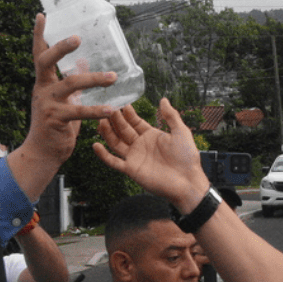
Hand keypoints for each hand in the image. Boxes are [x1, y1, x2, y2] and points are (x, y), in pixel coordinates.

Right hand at [7, 14, 119, 201]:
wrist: (43, 153)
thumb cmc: (55, 126)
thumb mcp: (63, 101)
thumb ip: (72, 83)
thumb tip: (84, 61)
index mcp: (43, 83)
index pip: (39, 54)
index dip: (39, 35)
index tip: (42, 15)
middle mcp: (42, 90)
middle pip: (45, 61)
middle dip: (60, 48)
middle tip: (77, 38)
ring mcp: (47, 104)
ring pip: (70, 84)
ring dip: (93, 79)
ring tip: (113, 76)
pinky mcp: (56, 120)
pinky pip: (79, 112)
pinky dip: (96, 110)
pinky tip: (111, 109)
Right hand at [95, 98, 209, 211]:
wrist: (187, 181)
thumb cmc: (187, 157)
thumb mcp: (181, 132)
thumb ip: (171, 116)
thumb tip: (163, 99)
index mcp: (151, 135)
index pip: (135, 121)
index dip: (128, 113)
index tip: (121, 102)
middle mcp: (140, 145)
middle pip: (123, 130)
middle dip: (115, 119)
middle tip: (108, 108)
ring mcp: (135, 157)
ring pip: (116, 143)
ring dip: (107, 132)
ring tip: (100, 121)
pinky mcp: (131, 169)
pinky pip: (114, 162)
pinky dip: (103, 155)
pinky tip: (95, 145)